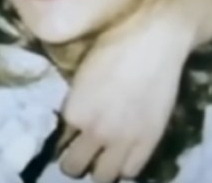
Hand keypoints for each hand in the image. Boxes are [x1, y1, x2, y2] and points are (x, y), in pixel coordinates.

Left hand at [59, 0, 194, 181]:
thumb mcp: (80, 75)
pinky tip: (122, 156)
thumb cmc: (113, 46)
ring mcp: (122, 140)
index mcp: (72, 112)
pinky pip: (132, 170)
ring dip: (98, 169)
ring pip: (102, 176)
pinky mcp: (149, 141)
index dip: (62, 139)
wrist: (154, 41)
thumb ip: (75, 103)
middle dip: (73, 162)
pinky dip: (124, 167)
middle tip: (78, 153)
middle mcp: (93, 132)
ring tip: (101, 159)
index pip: (58, 140)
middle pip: (73, 166)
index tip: (67, 137)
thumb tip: (72, 118)